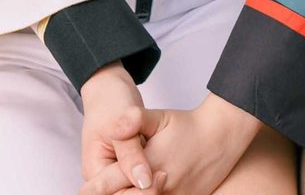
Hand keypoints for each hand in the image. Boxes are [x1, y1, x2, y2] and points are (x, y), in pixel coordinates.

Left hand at [79, 96, 261, 194]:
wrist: (221, 136)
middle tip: (90, 192)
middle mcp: (161, 188)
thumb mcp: (159, 117)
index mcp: (149, 166)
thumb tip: (114, 125)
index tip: (83, 190)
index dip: (97, 188)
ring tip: (111, 192)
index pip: (115, 182)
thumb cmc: (188, 125)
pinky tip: (137, 192)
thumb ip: (134, 120)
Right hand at [80, 64, 162, 192]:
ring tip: (167, 172)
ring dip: (151, 184)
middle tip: (165, 175)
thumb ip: (131, 154)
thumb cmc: (111, 101)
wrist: (111, 86)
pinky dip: (153, 175)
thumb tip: (144, 181)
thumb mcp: (119, 125)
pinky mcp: (130, 165)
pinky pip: (142, 178)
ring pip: (136, 188)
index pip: (115, 194)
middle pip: (127, 194)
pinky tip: (166, 169)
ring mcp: (117, 171)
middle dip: (147, 189)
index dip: (138, 192)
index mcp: (95, 170)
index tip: (160, 177)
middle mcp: (105, 175)